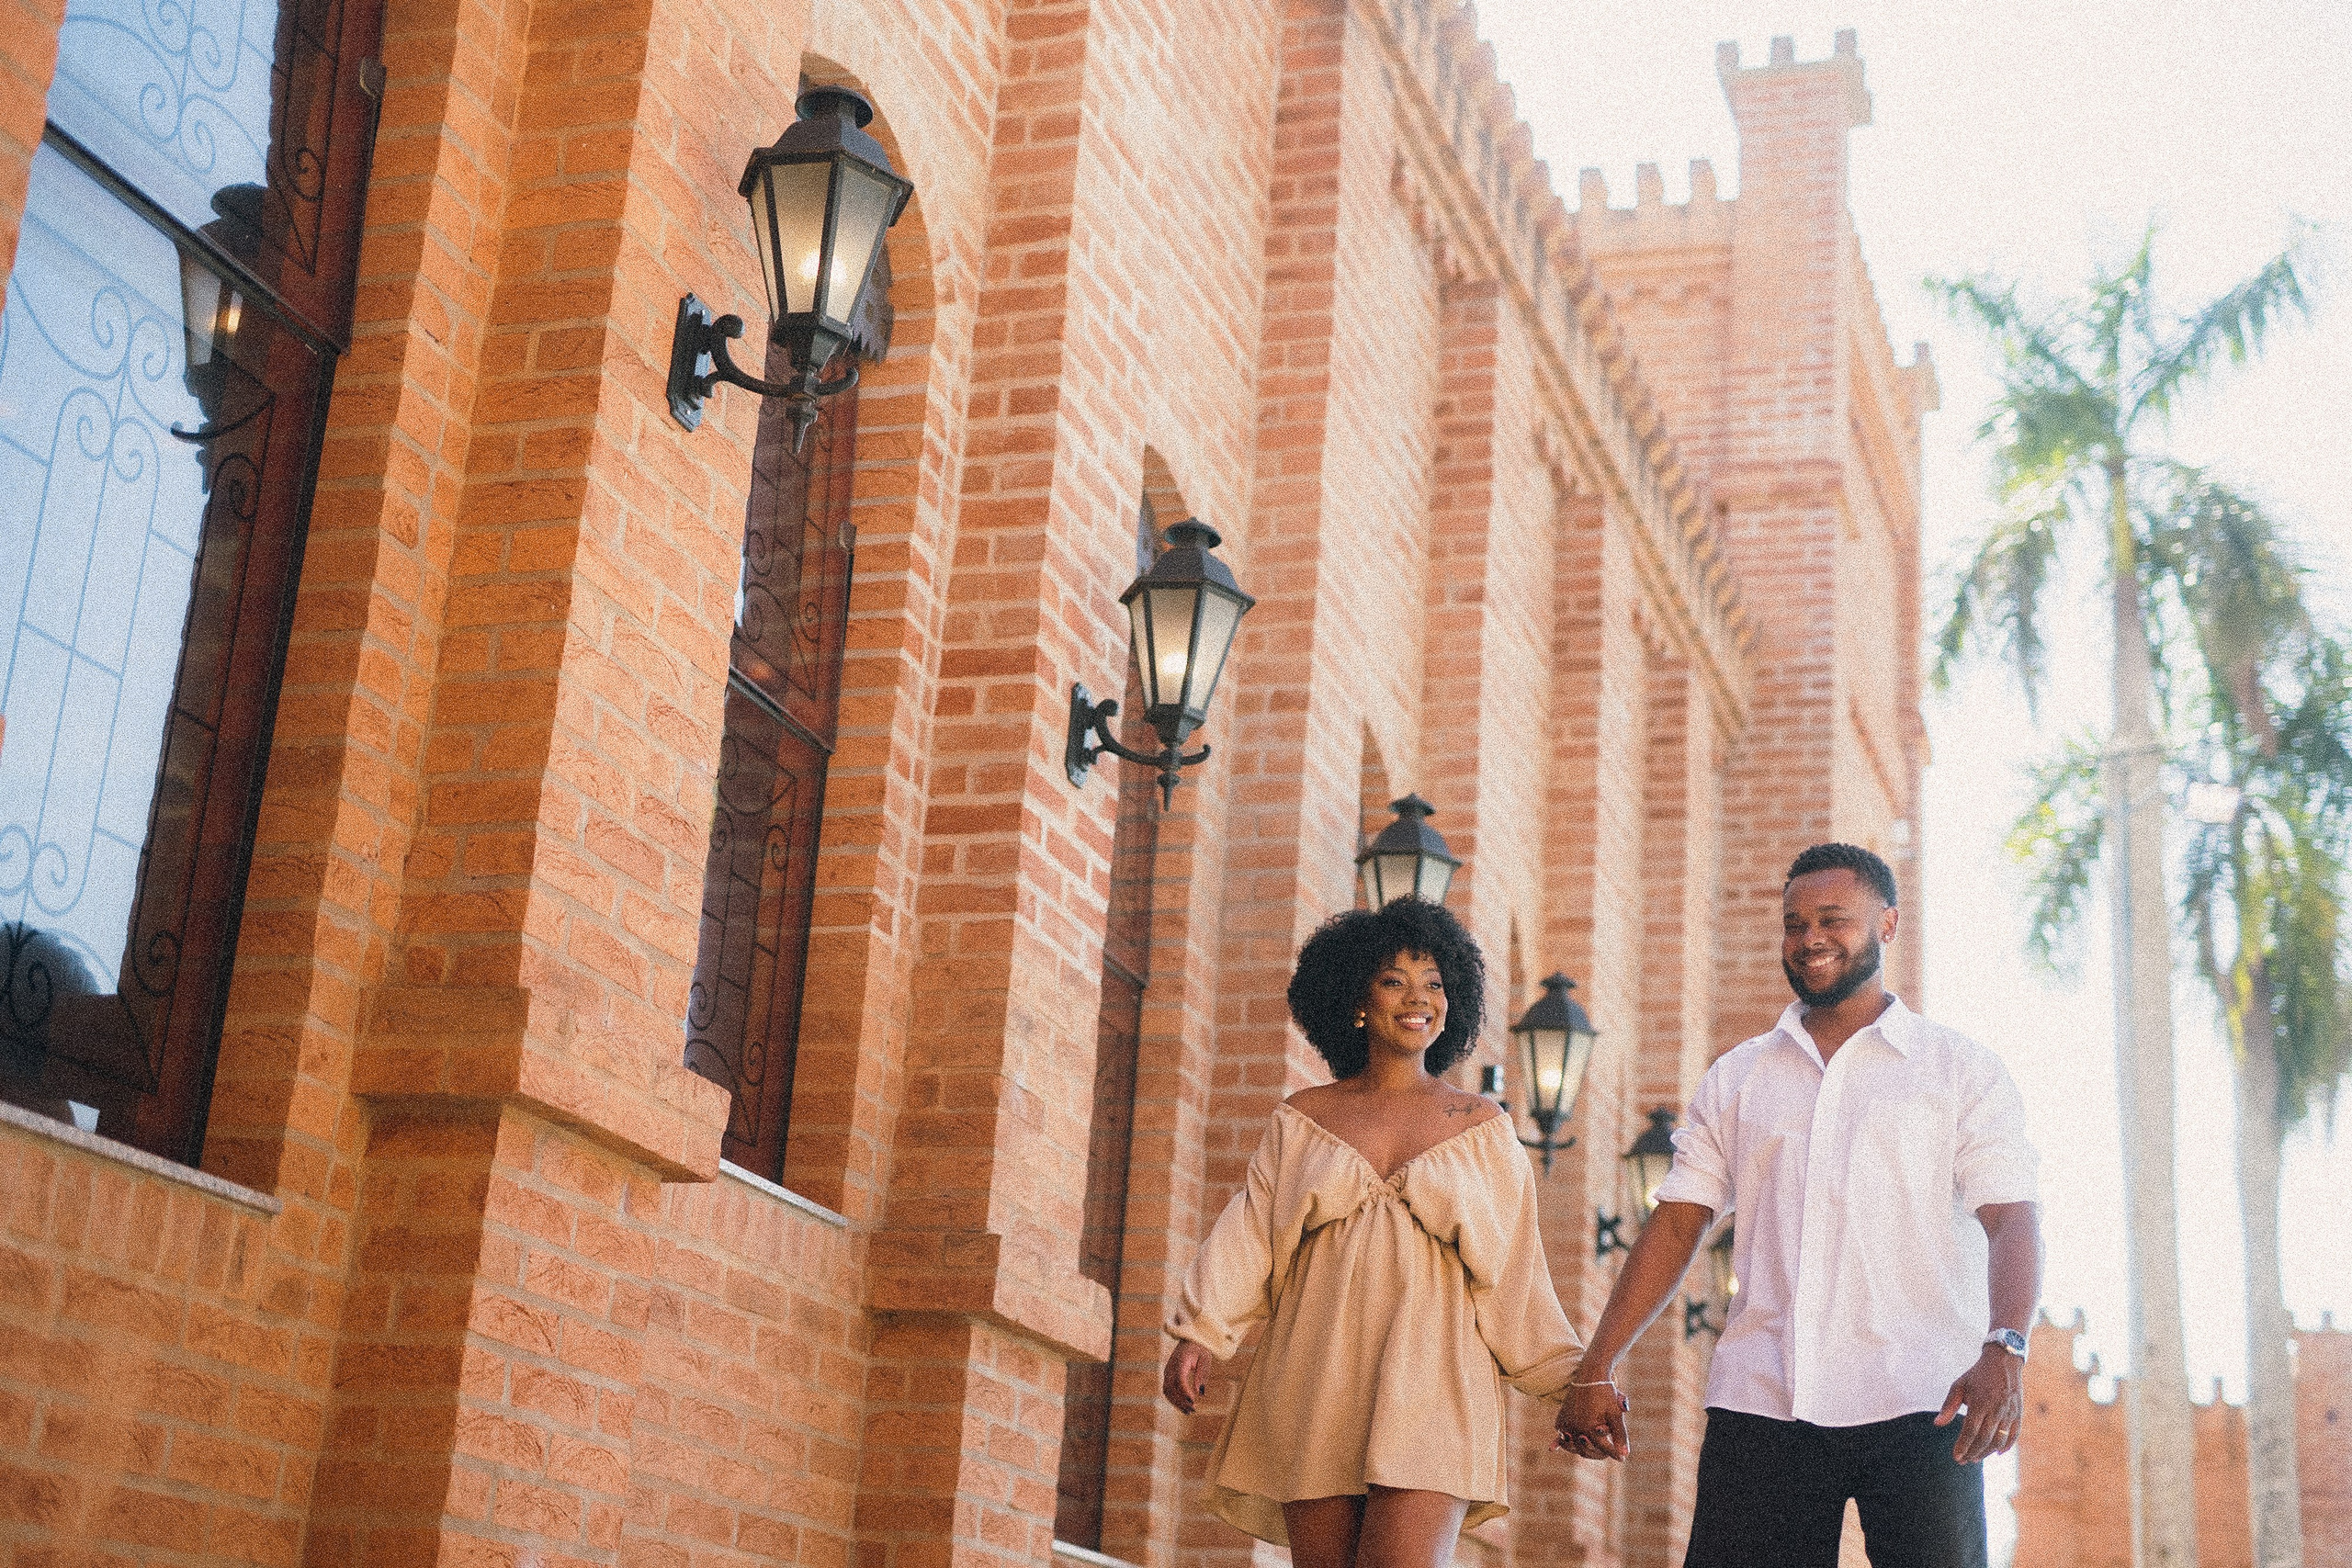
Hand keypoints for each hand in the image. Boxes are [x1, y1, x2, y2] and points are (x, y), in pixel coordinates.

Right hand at [1163, 1340, 1209, 1413]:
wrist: (1189, 1339)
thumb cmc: (1200, 1348)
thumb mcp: (1205, 1359)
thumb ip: (1202, 1375)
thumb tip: (1200, 1393)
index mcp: (1180, 1361)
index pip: (1179, 1379)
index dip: (1185, 1391)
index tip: (1194, 1401)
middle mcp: (1170, 1367)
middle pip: (1171, 1387)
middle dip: (1181, 1400)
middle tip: (1194, 1410)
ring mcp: (1167, 1371)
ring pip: (1167, 1391)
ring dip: (1176, 1402)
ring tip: (1189, 1412)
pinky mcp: (1167, 1375)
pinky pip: (1167, 1390)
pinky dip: (1174, 1399)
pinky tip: (1184, 1407)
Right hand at [1553, 1377, 1629, 1461]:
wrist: (1590, 1375)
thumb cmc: (1606, 1394)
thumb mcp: (1615, 1414)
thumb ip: (1620, 1436)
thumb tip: (1625, 1456)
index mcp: (1590, 1428)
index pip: (1605, 1450)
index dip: (1616, 1454)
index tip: (1622, 1459)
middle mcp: (1576, 1428)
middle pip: (1588, 1451)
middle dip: (1600, 1454)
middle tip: (1609, 1453)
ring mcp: (1566, 1424)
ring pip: (1574, 1447)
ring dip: (1583, 1451)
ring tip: (1594, 1451)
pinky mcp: (1560, 1418)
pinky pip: (1561, 1435)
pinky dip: (1562, 1441)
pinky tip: (1552, 1448)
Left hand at [1935, 1346, 2023, 1462]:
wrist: (2003, 1362)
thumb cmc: (1977, 1375)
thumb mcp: (1959, 1386)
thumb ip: (1949, 1406)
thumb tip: (1937, 1424)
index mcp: (1980, 1403)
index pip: (1970, 1431)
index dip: (1963, 1446)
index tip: (1956, 1457)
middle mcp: (1996, 1410)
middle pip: (1984, 1439)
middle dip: (1973, 1453)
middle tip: (1964, 1461)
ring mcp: (2009, 1413)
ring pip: (1999, 1440)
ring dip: (1987, 1452)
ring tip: (1976, 1458)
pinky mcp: (2018, 1414)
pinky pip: (2014, 1435)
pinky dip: (2006, 1446)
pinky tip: (1997, 1453)